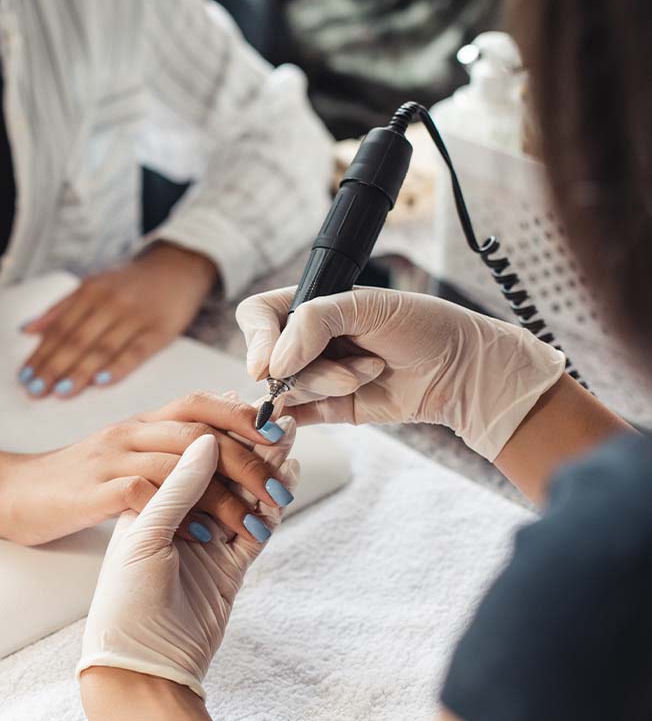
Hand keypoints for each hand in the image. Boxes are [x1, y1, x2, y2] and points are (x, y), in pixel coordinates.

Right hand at [0, 392, 296, 545]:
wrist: (11, 495)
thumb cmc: (74, 482)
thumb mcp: (123, 456)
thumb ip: (165, 451)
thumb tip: (218, 450)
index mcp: (140, 423)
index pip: (199, 403)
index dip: (243, 416)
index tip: (281, 438)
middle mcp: (129, 433)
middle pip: (201, 432)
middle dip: (248, 460)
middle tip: (278, 493)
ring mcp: (111, 459)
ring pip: (182, 464)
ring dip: (227, 496)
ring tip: (256, 524)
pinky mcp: (95, 491)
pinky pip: (149, 495)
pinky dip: (185, 516)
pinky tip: (207, 539)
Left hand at [17, 243, 217, 397]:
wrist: (179, 266)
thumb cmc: (130, 283)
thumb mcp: (93, 285)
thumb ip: (60, 308)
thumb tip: (26, 330)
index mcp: (90, 291)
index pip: (60, 328)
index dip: (41, 354)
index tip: (24, 377)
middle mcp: (110, 302)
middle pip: (76, 340)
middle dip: (53, 367)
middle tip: (35, 390)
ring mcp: (135, 316)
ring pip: (102, 348)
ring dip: (78, 372)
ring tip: (60, 392)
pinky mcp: (160, 330)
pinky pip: (136, 353)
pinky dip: (118, 367)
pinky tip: (101, 383)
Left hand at [77, 434, 283, 698]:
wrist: (140, 664)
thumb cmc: (126, 599)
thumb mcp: (145, 535)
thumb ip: (178, 487)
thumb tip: (208, 439)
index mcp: (151, 501)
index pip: (189, 457)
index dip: (218, 433)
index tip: (243, 411)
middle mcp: (180, 517)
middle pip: (221, 473)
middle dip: (249, 448)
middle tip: (279, 422)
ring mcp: (208, 541)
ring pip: (243, 498)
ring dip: (266, 473)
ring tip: (288, 444)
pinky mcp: (230, 568)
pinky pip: (257, 530)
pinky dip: (272, 508)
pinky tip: (288, 484)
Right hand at [235, 286, 566, 459]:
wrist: (463, 369)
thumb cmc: (423, 325)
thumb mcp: (366, 307)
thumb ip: (311, 323)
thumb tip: (270, 364)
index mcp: (311, 304)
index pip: (257, 316)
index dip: (256, 339)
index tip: (268, 367)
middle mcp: (307, 340)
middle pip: (269, 360)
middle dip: (307, 368)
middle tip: (346, 369)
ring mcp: (316, 374)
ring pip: (287, 390)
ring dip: (328, 385)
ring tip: (370, 372)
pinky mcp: (329, 408)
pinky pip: (298, 416)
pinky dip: (306, 415)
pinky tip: (340, 401)